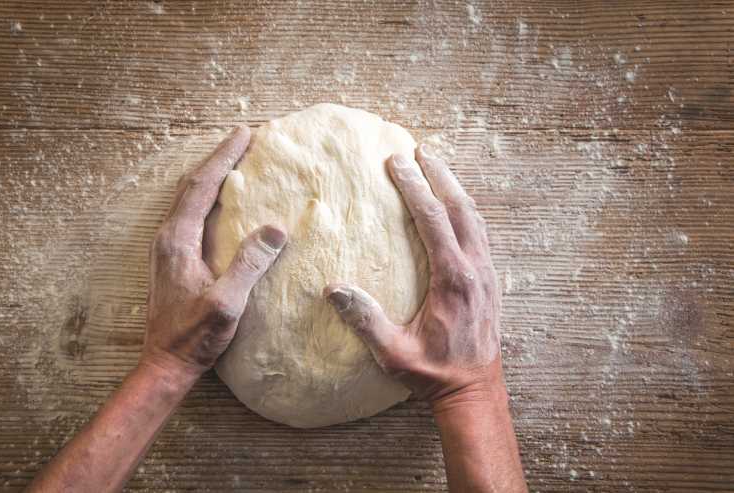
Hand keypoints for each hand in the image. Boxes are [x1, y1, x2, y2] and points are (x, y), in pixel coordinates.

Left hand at [143, 126, 286, 377]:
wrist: (166, 363)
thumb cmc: (194, 336)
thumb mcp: (227, 303)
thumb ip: (249, 264)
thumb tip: (275, 228)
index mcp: (177, 240)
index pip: (202, 186)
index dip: (224, 157)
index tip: (245, 134)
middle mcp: (168, 237)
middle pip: (192, 185)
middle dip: (218, 159)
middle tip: (243, 138)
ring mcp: (167, 248)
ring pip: (189, 198)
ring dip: (211, 175)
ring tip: (235, 161)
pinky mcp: (173, 259)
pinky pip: (190, 214)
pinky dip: (208, 196)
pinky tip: (222, 201)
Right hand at [325, 144, 500, 406]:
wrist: (475, 391)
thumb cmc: (433, 374)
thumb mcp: (393, 353)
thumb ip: (366, 320)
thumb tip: (334, 289)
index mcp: (453, 280)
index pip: (433, 220)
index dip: (415, 187)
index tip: (397, 162)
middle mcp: (476, 270)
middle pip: (460, 208)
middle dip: (438, 175)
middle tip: (418, 151)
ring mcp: (488, 274)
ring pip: (475, 218)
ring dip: (455, 189)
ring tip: (437, 167)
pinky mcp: (491, 281)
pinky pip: (481, 234)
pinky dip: (467, 211)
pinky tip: (455, 207)